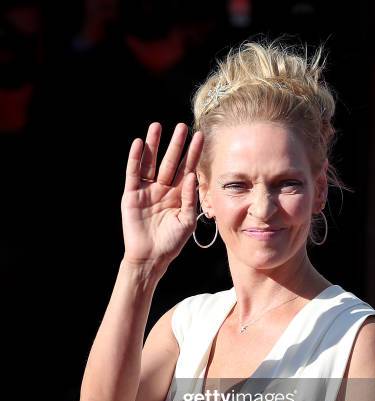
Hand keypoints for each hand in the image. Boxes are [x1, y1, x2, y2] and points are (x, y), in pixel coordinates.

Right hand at [121, 122, 203, 268]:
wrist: (150, 257)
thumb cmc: (171, 243)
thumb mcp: (187, 221)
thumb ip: (190, 199)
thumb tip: (191, 176)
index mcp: (178, 195)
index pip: (187, 169)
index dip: (193, 154)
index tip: (200, 137)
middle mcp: (163, 190)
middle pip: (170, 162)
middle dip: (176, 144)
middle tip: (182, 126)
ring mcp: (147, 191)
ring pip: (150, 163)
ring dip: (153, 145)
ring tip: (157, 126)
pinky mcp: (132, 195)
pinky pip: (133, 173)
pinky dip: (135, 159)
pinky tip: (139, 144)